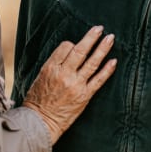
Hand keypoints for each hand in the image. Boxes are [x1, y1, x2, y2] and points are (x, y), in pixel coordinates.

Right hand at [22, 26, 116, 143]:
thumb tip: (67, 53)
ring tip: (110, 38)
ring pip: (92, 62)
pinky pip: (98, 80)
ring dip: (102, 48)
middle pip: (80, 50)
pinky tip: (113, 61)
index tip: (76, 45)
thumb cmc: (37, 100)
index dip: (72, 44)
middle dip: (91, 37)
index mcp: (50, 67)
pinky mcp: (84, 96)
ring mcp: (75, 85)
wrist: (40, 123)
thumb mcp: (39, 77)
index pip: (66, 47)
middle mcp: (64, 74)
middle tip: (99, 28)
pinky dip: (107, 70)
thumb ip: (53, 64)